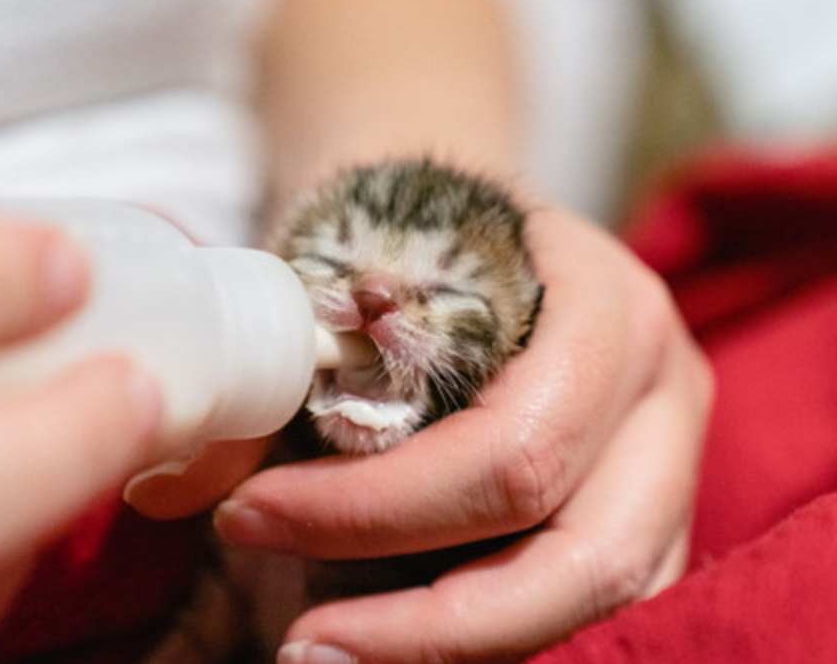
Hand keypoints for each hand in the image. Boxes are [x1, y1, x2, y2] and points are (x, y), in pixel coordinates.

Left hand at [212, 207, 713, 663]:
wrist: (461, 216)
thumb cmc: (401, 234)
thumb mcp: (334, 269)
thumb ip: (261, 373)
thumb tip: (165, 488)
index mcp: (607, 305)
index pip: (510, 450)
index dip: (374, 512)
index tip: (246, 518)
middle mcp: (662, 389)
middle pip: (583, 555)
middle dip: (432, 622)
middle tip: (299, 646)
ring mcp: (671, 460)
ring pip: (607, 602)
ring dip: (467, 647)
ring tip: (336, 653)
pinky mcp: (652, 513)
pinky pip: (598, 607)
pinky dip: (501, 636)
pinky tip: (404, 634)